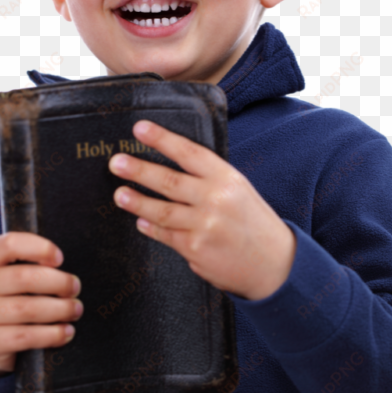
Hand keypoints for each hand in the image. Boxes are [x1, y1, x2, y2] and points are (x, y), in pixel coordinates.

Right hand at [0, 232, 82, 375]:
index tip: (60, 258)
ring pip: (27, 309)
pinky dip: (52, 334)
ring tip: (75, 310)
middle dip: (58, 282)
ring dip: (60, 309)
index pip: (10, 244)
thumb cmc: (8, 296)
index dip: (39, 248)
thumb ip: (29, 262)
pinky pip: (26, 336)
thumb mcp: (10, 272)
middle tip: (75, 288)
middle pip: (24, 278)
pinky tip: (66, 331)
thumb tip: (57, 263)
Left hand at [108, 120, 295, 301]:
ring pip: (162, 211)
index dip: (163, 139)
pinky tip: (140, 221)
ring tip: (119, 194)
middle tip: (116, 162)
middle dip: (139, 170)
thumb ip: (208, 178)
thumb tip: (170, 163)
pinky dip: (151, 227)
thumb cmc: (252, 222)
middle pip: (170, 181)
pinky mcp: (195, 249)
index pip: (190, 153)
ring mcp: (204, 226)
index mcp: (227, 178)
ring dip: (137, 202)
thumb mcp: (238, 189)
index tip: (139, 128)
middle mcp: (216, 200)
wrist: (274, 263)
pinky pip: (166, 235)